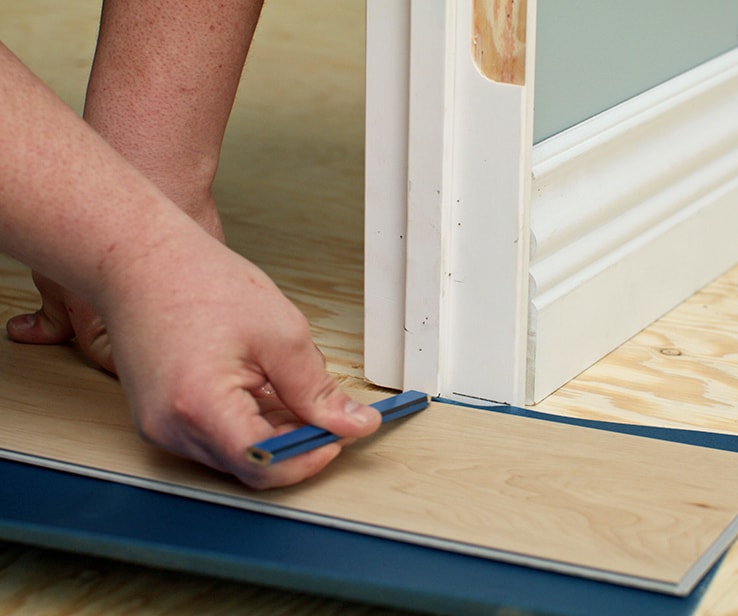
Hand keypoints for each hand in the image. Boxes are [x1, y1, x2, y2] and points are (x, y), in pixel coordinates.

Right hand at [8, 235, 380, 488]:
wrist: (140, 260)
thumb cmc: (196, 281)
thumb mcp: (279, 333)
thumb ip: (318, 389)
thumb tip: (352, 422)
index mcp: (201, 407)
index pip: (265, 464)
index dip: (309, 457)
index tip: (337, 438)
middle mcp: (171, 428)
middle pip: (250, 464)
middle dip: (295, 443)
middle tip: (325, 411)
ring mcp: (160, 426)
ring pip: (234, 454)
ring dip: (271, 432)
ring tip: (287, 386)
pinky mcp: (159, 418)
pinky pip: (213, 438)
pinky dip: (246, 422)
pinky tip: (260, 388)